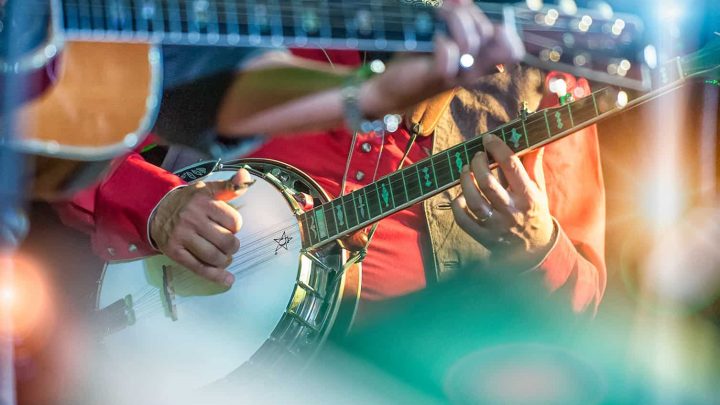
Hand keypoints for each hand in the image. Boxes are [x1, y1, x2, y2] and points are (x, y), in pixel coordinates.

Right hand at [150, 168, 252, 285]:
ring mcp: (182, 236)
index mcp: (204, 201)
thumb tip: (245, 176)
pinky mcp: (174, 251)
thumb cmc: (189, 200)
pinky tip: (227, 280)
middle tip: (230, 245)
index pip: (234, 222)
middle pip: (226, 241)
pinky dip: (215, 276)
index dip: (235, 227)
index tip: (230, 227)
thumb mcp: (208, 189)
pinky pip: (198, 267)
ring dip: (225, 260)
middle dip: (233, 247)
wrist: (155, 208)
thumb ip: (229, 186)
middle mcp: (192, 218)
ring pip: (213, 256)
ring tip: (224, 257)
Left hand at [361, 0, 523, 116]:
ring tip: (437, 17)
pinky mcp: (438, 77)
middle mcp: (473, 70)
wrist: (391, 89)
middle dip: (469, 14)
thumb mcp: (442, 35)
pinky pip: (451, 52)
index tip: (483, 23)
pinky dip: (441, 40)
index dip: (507, 34)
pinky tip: (432, 40)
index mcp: (479, 60)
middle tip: (446, 12)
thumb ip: (457, 17)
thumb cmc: (417, 61)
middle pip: (489, 33)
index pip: (513, 51)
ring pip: (471, 41)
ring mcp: (457, 75)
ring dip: (454, 20)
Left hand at [451, 134, 554, 268]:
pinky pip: (463, 220)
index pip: (511, 166)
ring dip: (465, 181)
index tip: (488, 139)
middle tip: (477, 156)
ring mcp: (496, 225)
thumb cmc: (534, 213)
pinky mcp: (483, 236)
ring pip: (473, 201)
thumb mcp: (539, 190)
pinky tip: (460, 195)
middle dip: (478, 163)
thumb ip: (533, 166)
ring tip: (465, 170)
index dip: (497, 149)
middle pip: (487, 183)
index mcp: (528, 196)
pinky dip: (457, 205)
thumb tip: (535, 142)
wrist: (535, 250)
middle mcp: (511, 211)